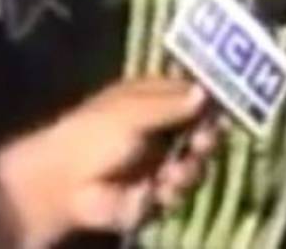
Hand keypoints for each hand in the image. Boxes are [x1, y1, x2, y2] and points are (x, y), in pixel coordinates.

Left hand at [0, 78, 220, 247]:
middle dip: (204, 138)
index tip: (222, 109)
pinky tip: (160, 191)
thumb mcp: (134, 112)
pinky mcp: (156, 193)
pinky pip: (181, 191)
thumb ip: (172, 104)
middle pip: (200, 130)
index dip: (208, 102)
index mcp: (150, 100)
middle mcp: (159, 129)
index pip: (190, 94)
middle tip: (202, 143)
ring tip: (173, 173)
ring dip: (190, 168)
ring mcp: (159, 162)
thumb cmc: (93, 136)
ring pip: (195, 162)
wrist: (63, 186)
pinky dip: (174, 191)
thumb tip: (207, 93)